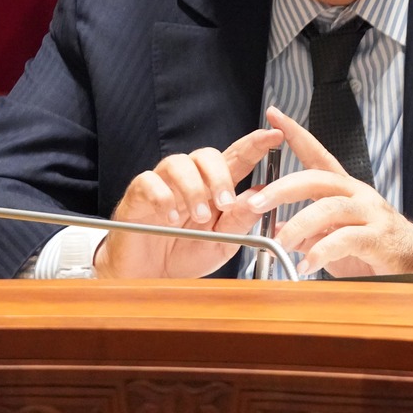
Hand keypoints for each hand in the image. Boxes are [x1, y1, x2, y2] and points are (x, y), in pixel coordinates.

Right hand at [97, 126, 283, 278]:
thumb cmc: (186, 254)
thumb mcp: (223, 242)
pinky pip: (148, 181)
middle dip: (220, 176)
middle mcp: (190, 179)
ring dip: (193, 189)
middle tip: (225, 204)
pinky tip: (171, 219)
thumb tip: (261, 193)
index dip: (255, 144)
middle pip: (207, 155)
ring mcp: (163, 184)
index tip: (274, 135)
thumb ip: (240, 220)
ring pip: (179, 163)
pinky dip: (162, 198)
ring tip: (199, 217)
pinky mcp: (138, 195)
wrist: (150, 277)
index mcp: (215, 187)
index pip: (237, 158)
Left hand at [244, 106, 412, 277]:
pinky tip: (306, 266)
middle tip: (255, 202)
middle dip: (283, 189)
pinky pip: (344, 240)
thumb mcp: (331, 238)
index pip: (318, 155)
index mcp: (344, 189)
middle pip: (317, 179)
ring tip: (281, 244)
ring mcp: (370, 214)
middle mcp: (358, 194)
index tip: (273, 114)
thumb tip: (274, 230)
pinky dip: (320, 253)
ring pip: (329, 209)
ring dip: (298, 225)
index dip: (296, 135)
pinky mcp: (378, 237)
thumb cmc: (372, 247)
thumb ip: (305, 232)